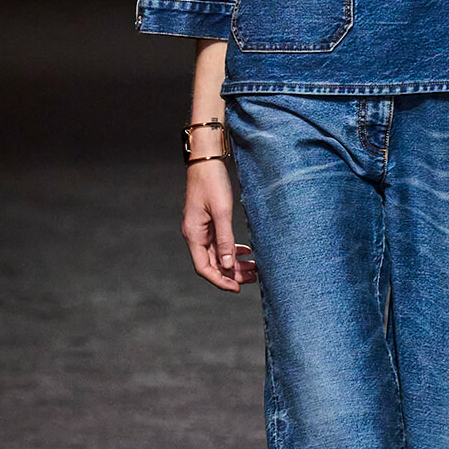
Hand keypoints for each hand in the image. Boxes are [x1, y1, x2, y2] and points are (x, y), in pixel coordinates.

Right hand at [182, 160, 256, 290]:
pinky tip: (246, 251)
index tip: (238, 288)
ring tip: (254, 268)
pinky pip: (219, 242)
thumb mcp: (221, 211)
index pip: (204, 268)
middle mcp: (195, 234)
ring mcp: (201, 228)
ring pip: (218, 254)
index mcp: (194, 234)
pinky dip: (232, 249)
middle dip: (232, 273)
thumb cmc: (212, 182)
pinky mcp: (208, 222)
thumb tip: (228, 264)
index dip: (220, 280)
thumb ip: (225, 239)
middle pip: (212, 263)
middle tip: (254, 278)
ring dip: (235, 262)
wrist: (206, 160)